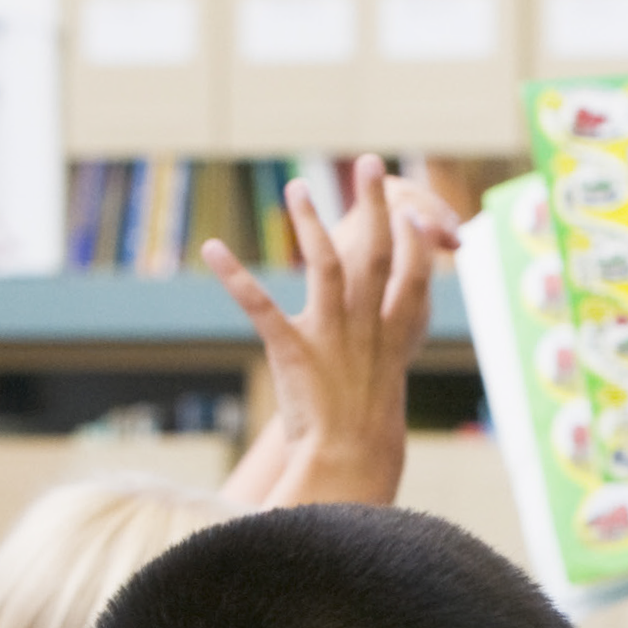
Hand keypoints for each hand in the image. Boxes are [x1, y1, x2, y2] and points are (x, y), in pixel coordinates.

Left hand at [204, 154, 458, 505]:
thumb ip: (381, 352)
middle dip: (375, 205)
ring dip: (311, 222)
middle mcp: (367, 327)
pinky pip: (260, 306)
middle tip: (369, 164)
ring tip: (297, 188)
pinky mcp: (294, 350)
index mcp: (392, 336)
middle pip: (375, 253)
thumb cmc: (368, 433)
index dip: (413, 240)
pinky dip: (235, 277)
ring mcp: (332, 336)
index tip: (412, 212)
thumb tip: (381, 338)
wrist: (352, 463)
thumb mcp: (384, 385)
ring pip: (325, 264)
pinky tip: (213, 250)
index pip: (412, 275)